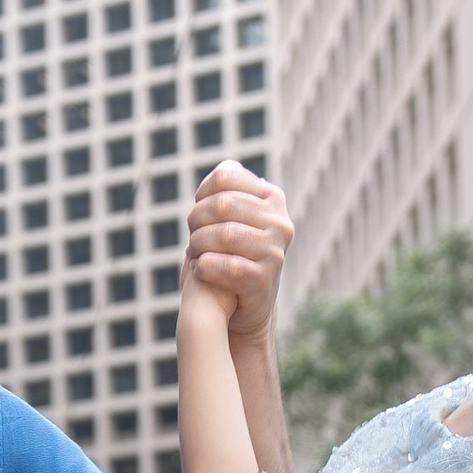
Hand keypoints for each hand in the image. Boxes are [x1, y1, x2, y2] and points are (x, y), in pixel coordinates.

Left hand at [182, 161, 291, 338]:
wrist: (243, 305)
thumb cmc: (230, 254)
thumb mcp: (232, 217)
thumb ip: (227, 190)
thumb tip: (227, 166)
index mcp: (272, 198)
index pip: (225, 177)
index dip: (201, 194)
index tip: (197, 213)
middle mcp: (280, 222)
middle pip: (223, 204)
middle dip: (197, 220)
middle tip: (192, 237)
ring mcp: (276, 252)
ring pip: (225, 235)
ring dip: (198, 244)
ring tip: (194, 253)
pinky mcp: (265, 281)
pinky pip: (228, 266)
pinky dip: (205, 267)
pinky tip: (200, 270)